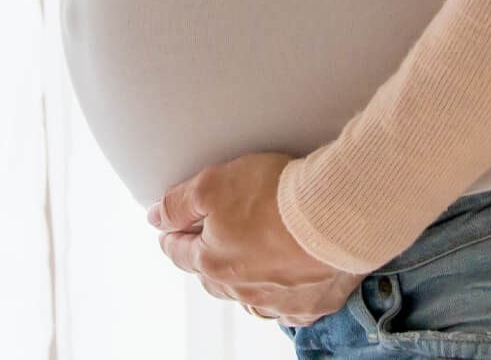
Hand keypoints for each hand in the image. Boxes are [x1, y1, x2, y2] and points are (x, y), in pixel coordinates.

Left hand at [146, 151, 364, 328]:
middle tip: (204, 243)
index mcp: (214, 264)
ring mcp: (279, 303)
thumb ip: (179, 203)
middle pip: (213, 277)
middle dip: (205, 260)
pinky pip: (289, 306)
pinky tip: (286, 280)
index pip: (180, 253)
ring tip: (244, 260)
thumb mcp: (212, 185)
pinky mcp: (313, 303)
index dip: (171, 237)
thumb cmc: (272, 196)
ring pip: (250, 296)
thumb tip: (154, 217)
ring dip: (244, 279)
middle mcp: (243, 291)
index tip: (167, 231)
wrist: (335, 215)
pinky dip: (283, 294)